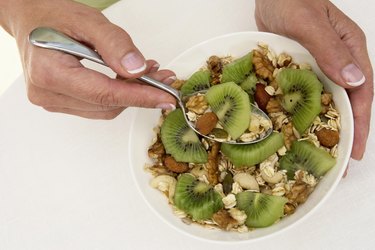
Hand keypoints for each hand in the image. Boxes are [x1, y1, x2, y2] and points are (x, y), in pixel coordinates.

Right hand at [0, 0, 175, 118]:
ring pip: (105, 109)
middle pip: (107, 104)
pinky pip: (98, 107)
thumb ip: (115, 44)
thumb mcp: (88, 21)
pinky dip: (118, 96)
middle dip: (140, 94)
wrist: (30, 19)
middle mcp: (48, 93)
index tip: (165, 98)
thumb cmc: (52, 16)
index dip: (139, 97)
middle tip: (164, 78)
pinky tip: (129, 81)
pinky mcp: (61, 103)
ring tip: (150, 75)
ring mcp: (53, 101)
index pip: (104, 94)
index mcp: (50, 72)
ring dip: (131, 96)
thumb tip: (137, 69)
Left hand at [255, 0, 372, 159]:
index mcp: (349, 49)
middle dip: (345, 131)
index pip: (362, 93)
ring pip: (325, 100)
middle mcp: (337, 60)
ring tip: (316, 151)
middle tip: (338, 161)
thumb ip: (330, 49)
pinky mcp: (299, 67)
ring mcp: (318, 64)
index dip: (361, 124)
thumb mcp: (309, 22)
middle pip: (346, 101)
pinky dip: (303, 111)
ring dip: (324, 125)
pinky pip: (305, 93)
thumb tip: (354, 82)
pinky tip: (294, 127)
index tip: (357, 151)